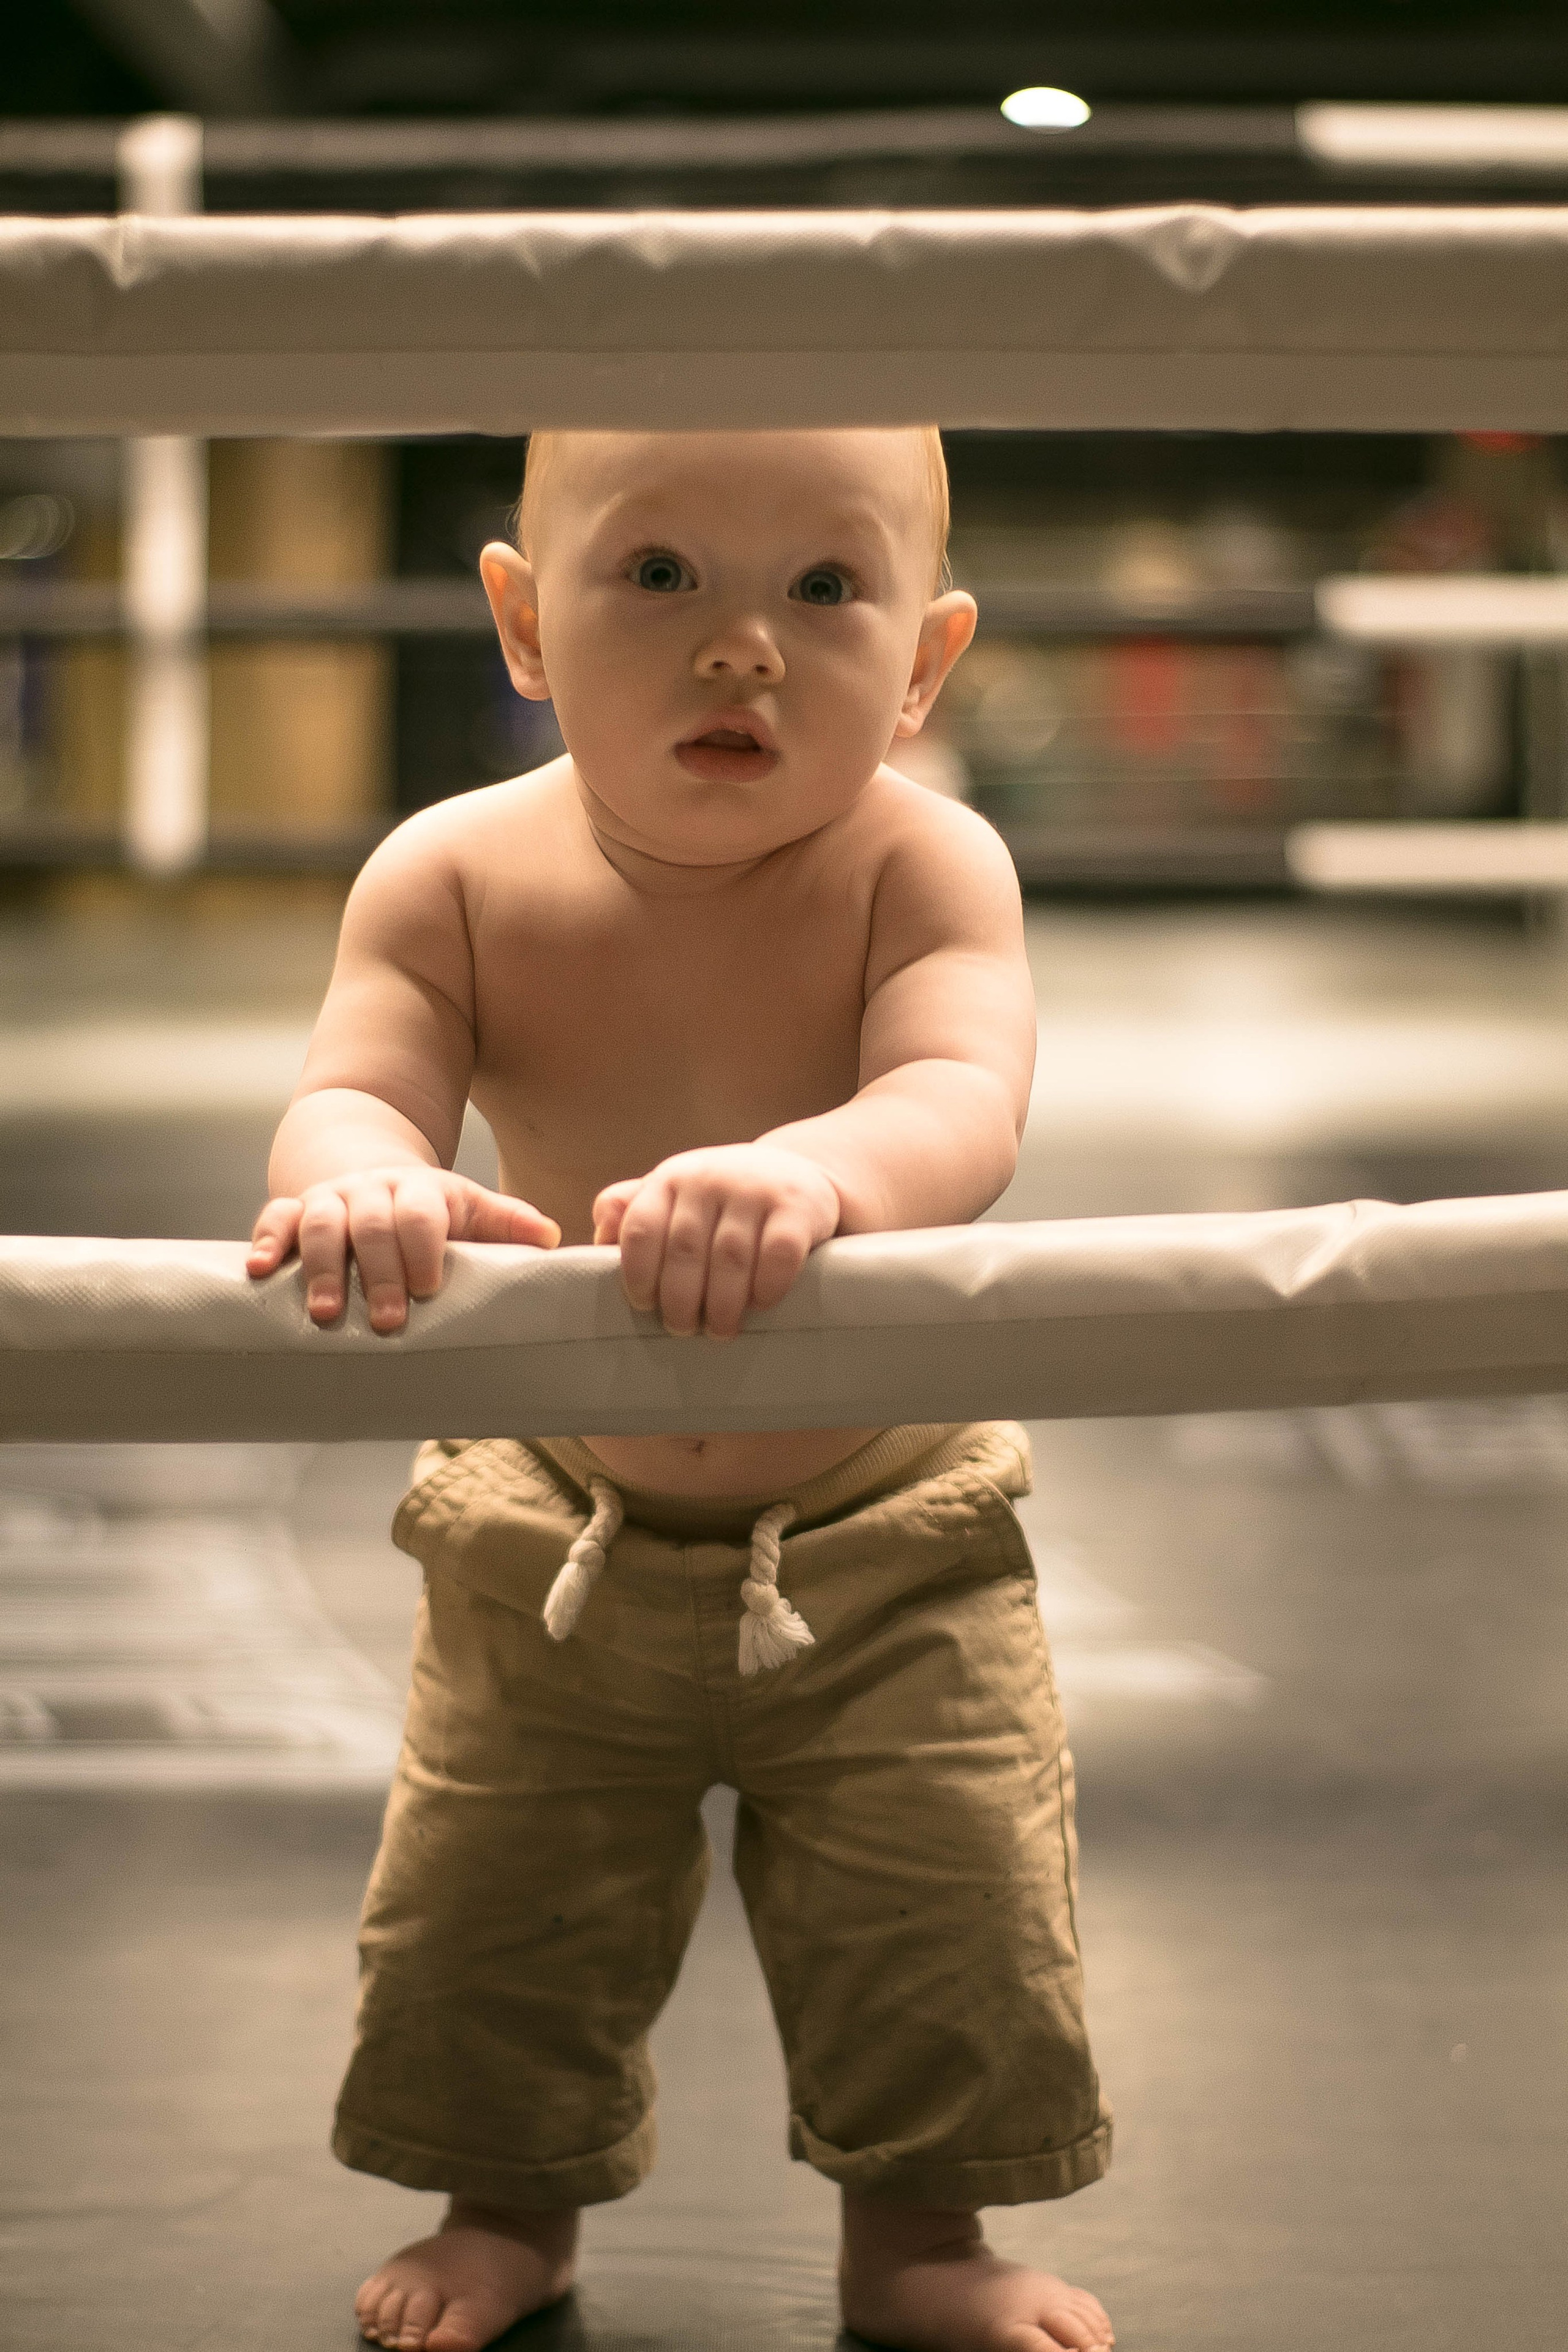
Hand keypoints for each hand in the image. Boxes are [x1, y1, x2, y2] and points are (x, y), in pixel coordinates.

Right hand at [247, 1166, 559, 1332]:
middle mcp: (372, 1192)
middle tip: (388, 1321)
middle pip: (372, 1224)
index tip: (429, 1287)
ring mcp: (329, 1198)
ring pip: (320, 1223)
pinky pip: (274, 1218)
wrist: (367, 1168)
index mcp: (420, 1192)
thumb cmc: (428, 1210)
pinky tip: (258, 1271)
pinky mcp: (293, 1208)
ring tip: (326, 1314)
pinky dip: (264, 1241)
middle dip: (379, 1271)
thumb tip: (554, 1241)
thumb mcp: (470, 1208)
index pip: (422, 1214)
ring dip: (321, 1267)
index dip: (424, 1246)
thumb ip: (509, 1224)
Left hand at [593, 1144, 839, 1339]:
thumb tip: (598, 1239)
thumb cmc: (722, 1199)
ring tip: (720, 1331)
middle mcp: (709, 1177)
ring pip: (730, 1258)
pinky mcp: (798, 1205)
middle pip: (684, 1250)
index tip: (644, 1307)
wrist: (798, 1175)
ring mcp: (755, 1189)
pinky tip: (761, 1305)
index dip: (637, 1274)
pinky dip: (768, 1287)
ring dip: (723, 1305)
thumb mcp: (675, 1194)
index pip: (641, 1228)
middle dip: (679, 1300)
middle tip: (682, 1330)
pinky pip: (779, 1254)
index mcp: (670, 1179)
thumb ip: (632, 1210)